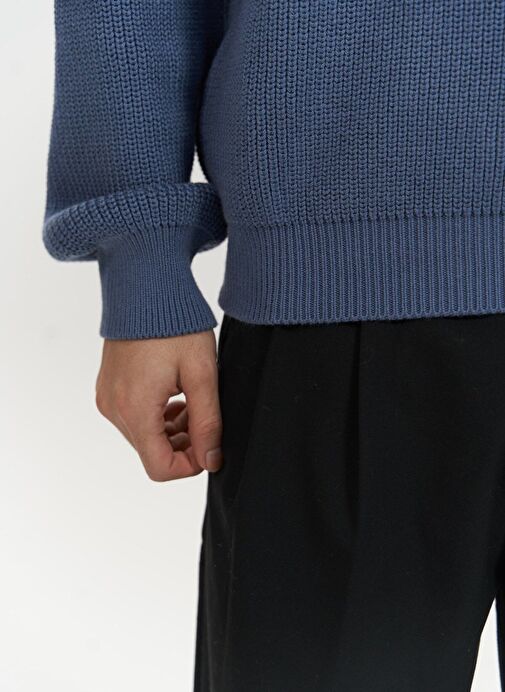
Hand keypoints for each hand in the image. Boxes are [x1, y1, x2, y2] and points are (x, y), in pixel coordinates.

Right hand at [95, 331, 221, 481]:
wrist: (145, 289)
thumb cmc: (175, 325)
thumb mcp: (202, 375)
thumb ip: (208, 422)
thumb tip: (211, 460)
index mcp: (136, 409)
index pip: (160, 468)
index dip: (191, 465)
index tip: (211, 446)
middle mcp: (114, 409)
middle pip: (152, 453)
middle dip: (184, 444)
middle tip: (205, 416)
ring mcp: (107, 399)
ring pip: (144, 437)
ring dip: (171, 430)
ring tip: (193, 401)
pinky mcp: (107, 389)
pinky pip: (133, 418)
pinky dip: (157, 416)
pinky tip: (176, 395)